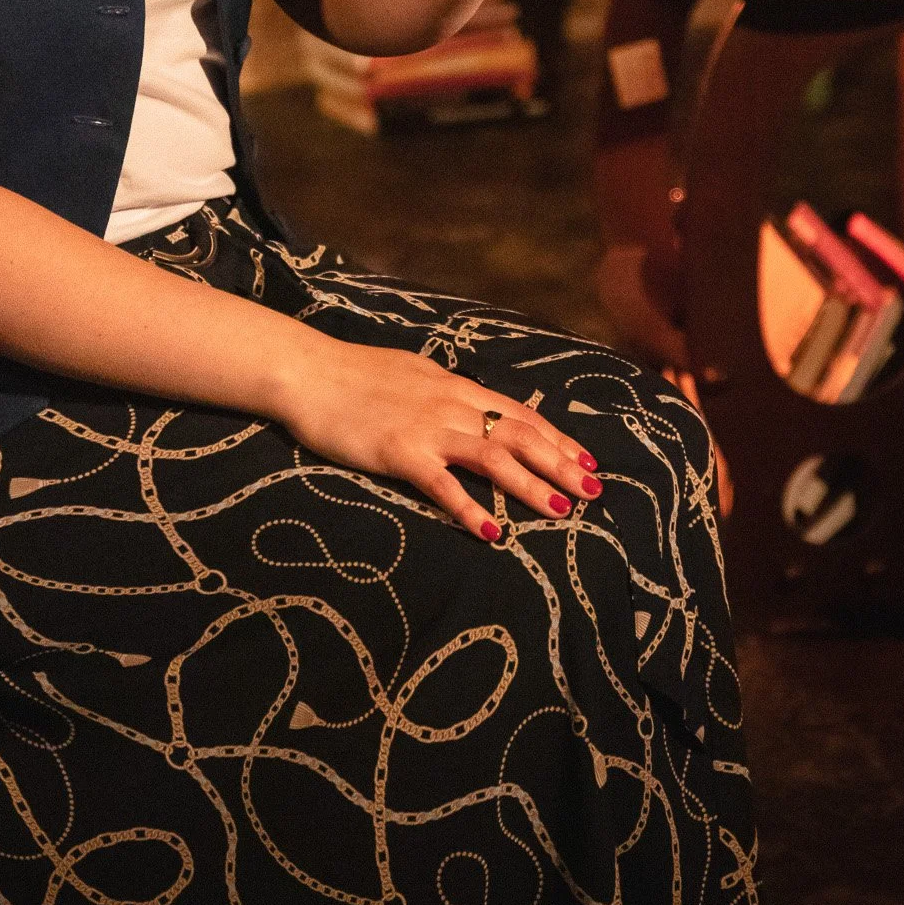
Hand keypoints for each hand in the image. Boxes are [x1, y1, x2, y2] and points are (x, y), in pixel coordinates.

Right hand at [272, 338, 602, 539]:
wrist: (309, 372)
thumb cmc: (355, 374)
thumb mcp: (412, 374)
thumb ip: (445, 392)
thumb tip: (471, 406)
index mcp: (455, 387)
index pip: (520, 413)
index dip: (557, 438)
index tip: (587, 460)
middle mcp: (450, 405)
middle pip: (519, 435)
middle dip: (560, 464)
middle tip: (594, 491)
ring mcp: (426, 429)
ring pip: (493, 457)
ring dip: (532, 485)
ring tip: (562, 511)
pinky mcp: (398, 452)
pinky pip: (442, 485)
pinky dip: (470, 508)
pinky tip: (492, 532)